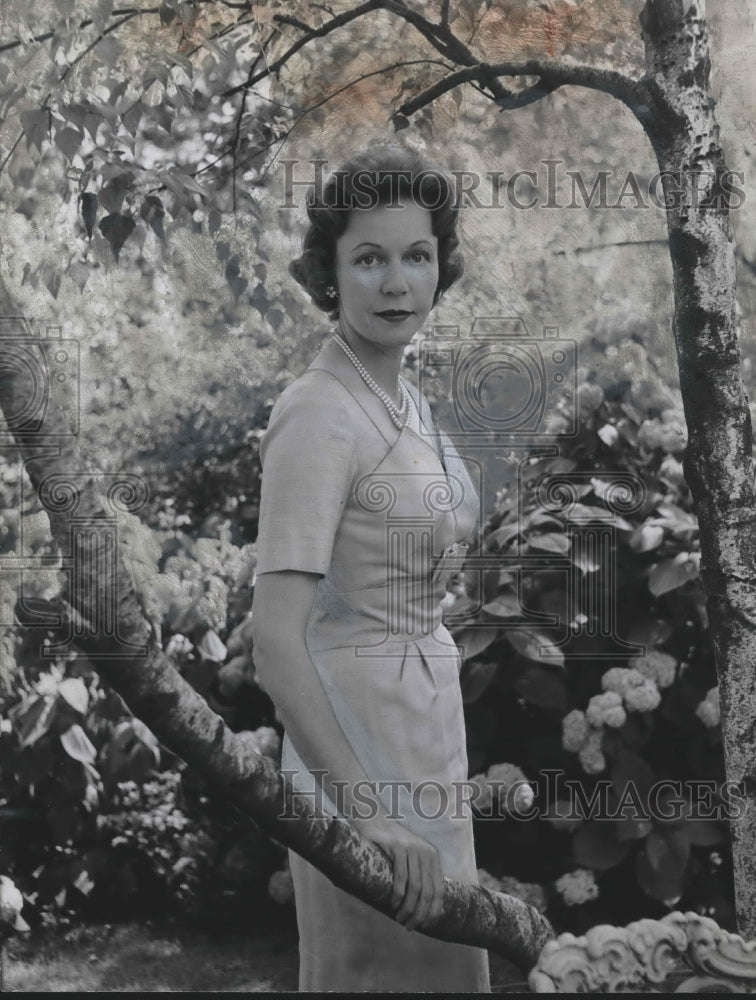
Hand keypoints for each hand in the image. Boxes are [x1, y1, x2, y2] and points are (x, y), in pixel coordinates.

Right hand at [355, 816, 445, 930]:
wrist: (375, 820)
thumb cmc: (391, 844)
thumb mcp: (411, 857)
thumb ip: (420, 875)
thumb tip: (426, 908)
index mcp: (432, 856)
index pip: (439, 890)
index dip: (432, 910)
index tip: (424, 925)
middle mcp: (426, 852)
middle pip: (428, 892)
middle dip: (419, 914)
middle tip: (409, 926)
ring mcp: (412, 848)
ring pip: (415, 887)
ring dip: (408, 908)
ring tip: (400, 918)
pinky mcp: (397, 847)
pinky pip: (401, 877)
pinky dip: (398, 895)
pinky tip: (393, 904)